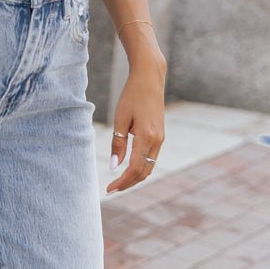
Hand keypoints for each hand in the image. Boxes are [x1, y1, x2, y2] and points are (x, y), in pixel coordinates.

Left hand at [106, 59, 165, 193]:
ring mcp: (161, 139)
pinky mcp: (160, 135)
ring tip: (118, 183)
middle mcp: (157, 141)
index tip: (109, 188)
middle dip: (128, 183)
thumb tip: (114, 167)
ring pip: (149, 167)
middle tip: (111, 190)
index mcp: (147, 137)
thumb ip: (118, 143)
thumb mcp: (120, 118)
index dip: (122, 181)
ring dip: (134, 177)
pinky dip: (140, 167)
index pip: (134, 168)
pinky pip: (151, 158)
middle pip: (144, 172)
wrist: (150, 78)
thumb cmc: (132, 95)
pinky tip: (128, 168)